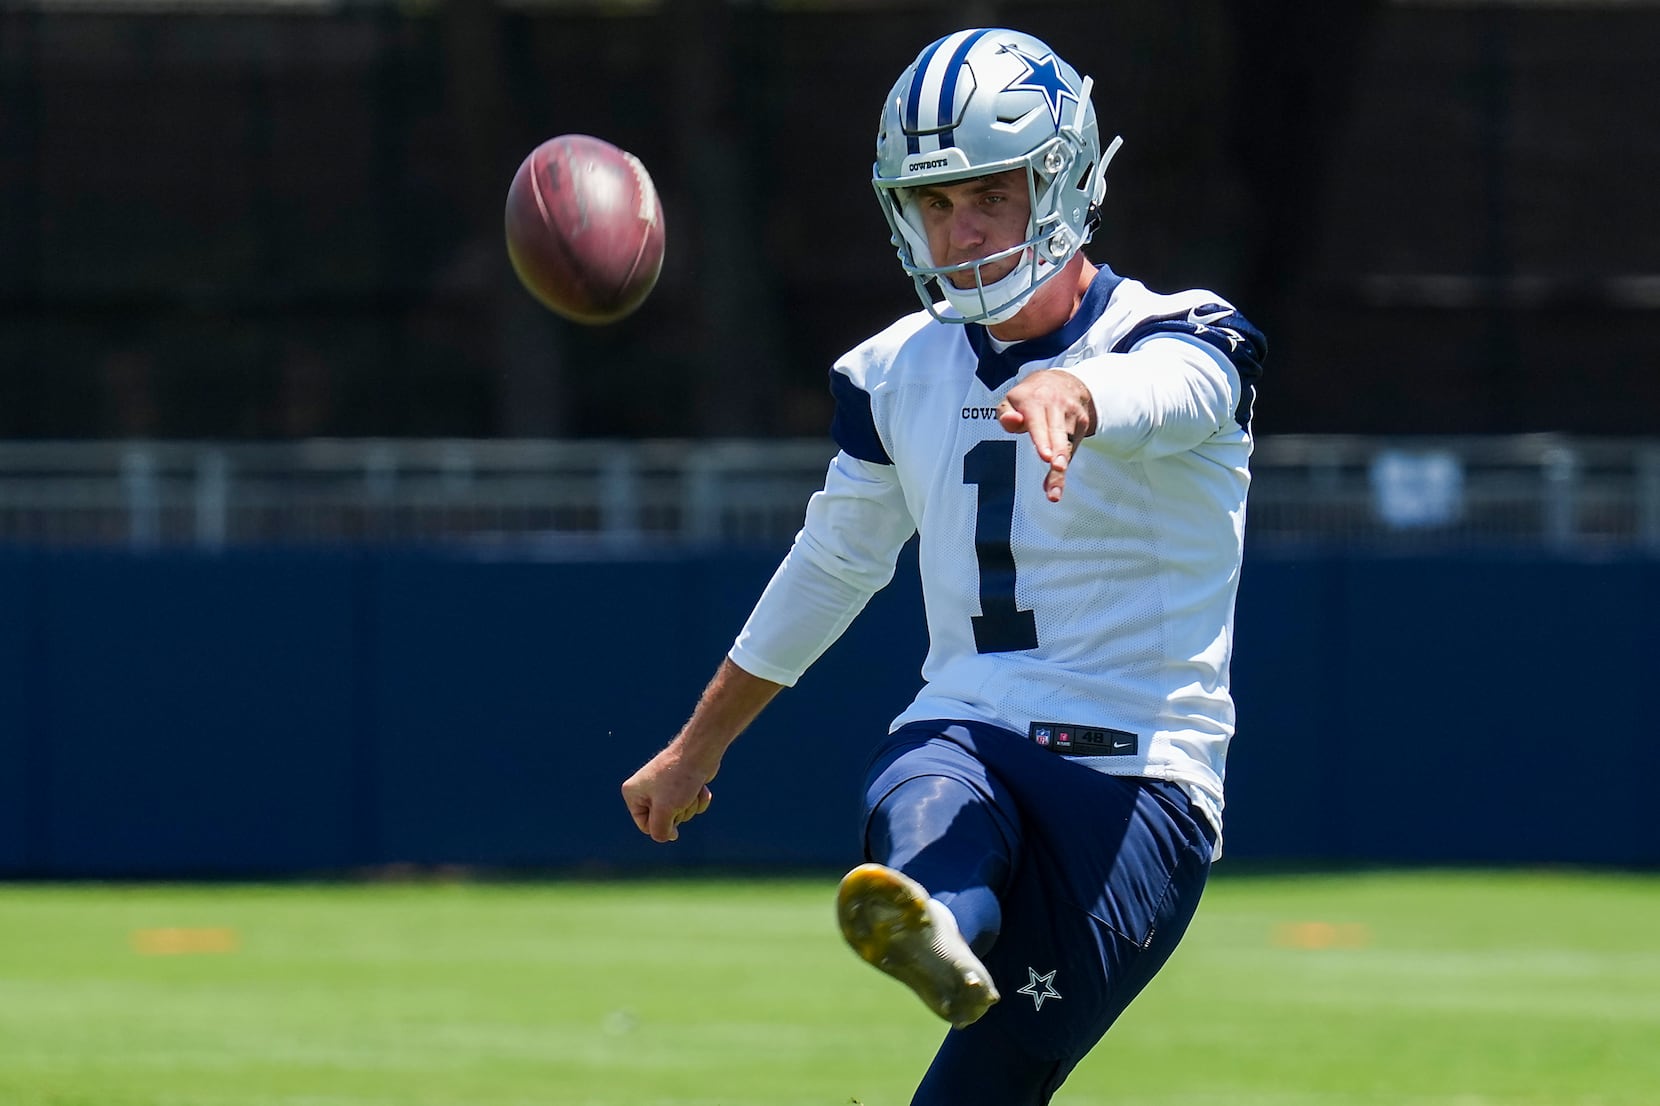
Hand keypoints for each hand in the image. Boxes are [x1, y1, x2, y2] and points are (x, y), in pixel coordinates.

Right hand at [621, 746, 715, 842]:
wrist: (700, 752)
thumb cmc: (678, 780)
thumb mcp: (664, 812)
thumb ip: (660, 831)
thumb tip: (669, 836)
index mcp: (632, 793)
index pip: (645, 826)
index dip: (662, 825)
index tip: (672, 812)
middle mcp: (645, 789)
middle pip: (665, 820)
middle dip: (679, 813)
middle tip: (681, 797)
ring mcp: (664, 786)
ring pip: (680, 813)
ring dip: (691, 806)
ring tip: (691, 789)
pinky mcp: (681, 783)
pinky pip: (690, 803)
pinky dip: (698, 799)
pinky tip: (701, 787)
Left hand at [996, 369, 1096, 501]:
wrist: (1063, 381)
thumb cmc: (1030, 396)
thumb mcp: (1011, 399)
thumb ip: (1005, 413)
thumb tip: (1011, 421)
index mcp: (1036, 400)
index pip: (1039, 422)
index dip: (1043, 439)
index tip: (1046, 456)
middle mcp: (1057, 406)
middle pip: (1058, 434)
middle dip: (1059, 454)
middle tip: (1057, 469)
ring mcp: (1072, 415)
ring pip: (1067, 445)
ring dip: (1061, 470)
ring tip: (1054, 492)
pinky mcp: (1082, 424)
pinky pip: (1072, 448)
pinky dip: (1065, 464)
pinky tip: (1055, 484)